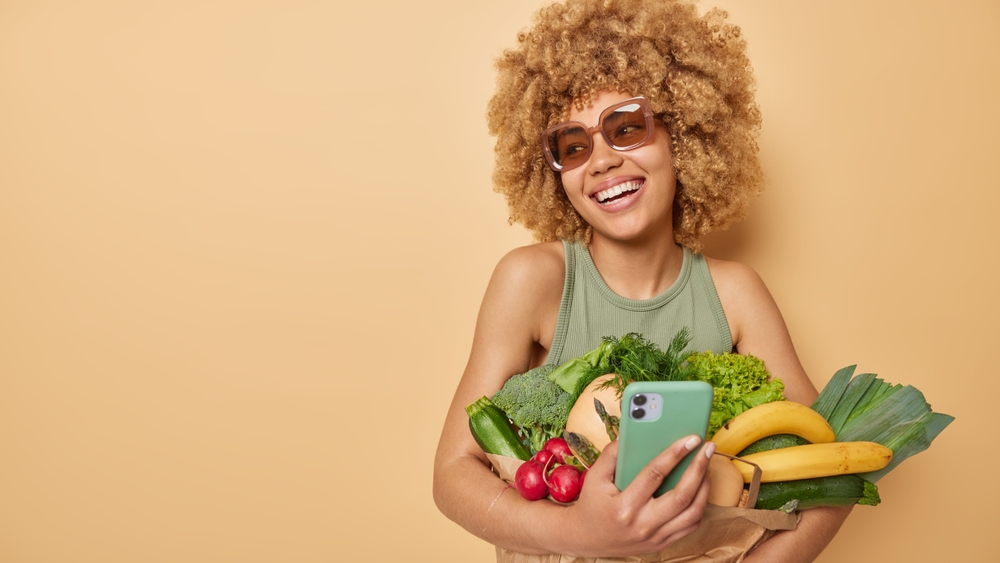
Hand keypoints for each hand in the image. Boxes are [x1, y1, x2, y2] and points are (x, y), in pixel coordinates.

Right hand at [558, 436, 714, 557]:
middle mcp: (642, 524)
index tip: (691, 439)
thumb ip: (612, 454)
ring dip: (705, 487)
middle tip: (708, 448)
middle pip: (682, 496)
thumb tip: (631, 434)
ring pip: (693, 513)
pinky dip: (700, 505)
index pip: (654, 475)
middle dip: (699, 468)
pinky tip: (700, 488)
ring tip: (706, 466)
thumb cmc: (592, 504)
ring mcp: (655, 537)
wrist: (587, 538)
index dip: (675, 454)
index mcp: (624, 506)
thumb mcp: (595, 477)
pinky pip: (690, 525)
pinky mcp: (662, 543)